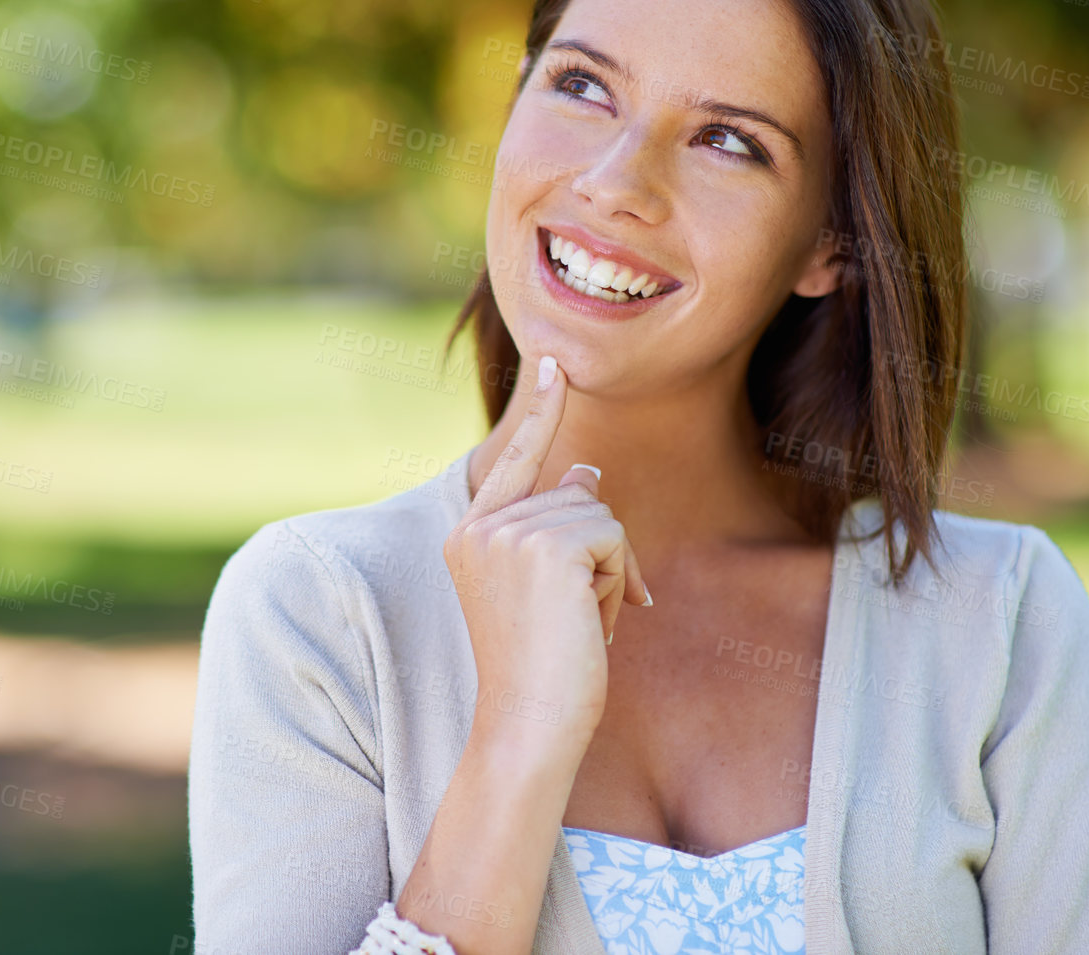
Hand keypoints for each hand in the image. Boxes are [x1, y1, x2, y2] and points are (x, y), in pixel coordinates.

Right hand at [443, 355, 649, 756]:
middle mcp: (479, 526)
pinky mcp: (543, 546)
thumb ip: (557, 527)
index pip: (513, 459)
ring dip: (611, 573)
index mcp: (469, 534)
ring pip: (599, 516)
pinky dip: (619, 582)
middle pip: (577, 496)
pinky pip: (613, 537)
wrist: (528, 723)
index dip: (540, 412)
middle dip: (600, 556)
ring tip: (581, 626)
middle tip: (580, 619)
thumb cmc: (541, 670)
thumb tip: (586, 471)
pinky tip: (594, 626)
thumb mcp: (547, 591)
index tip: (555, 364)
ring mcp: (507, 533)